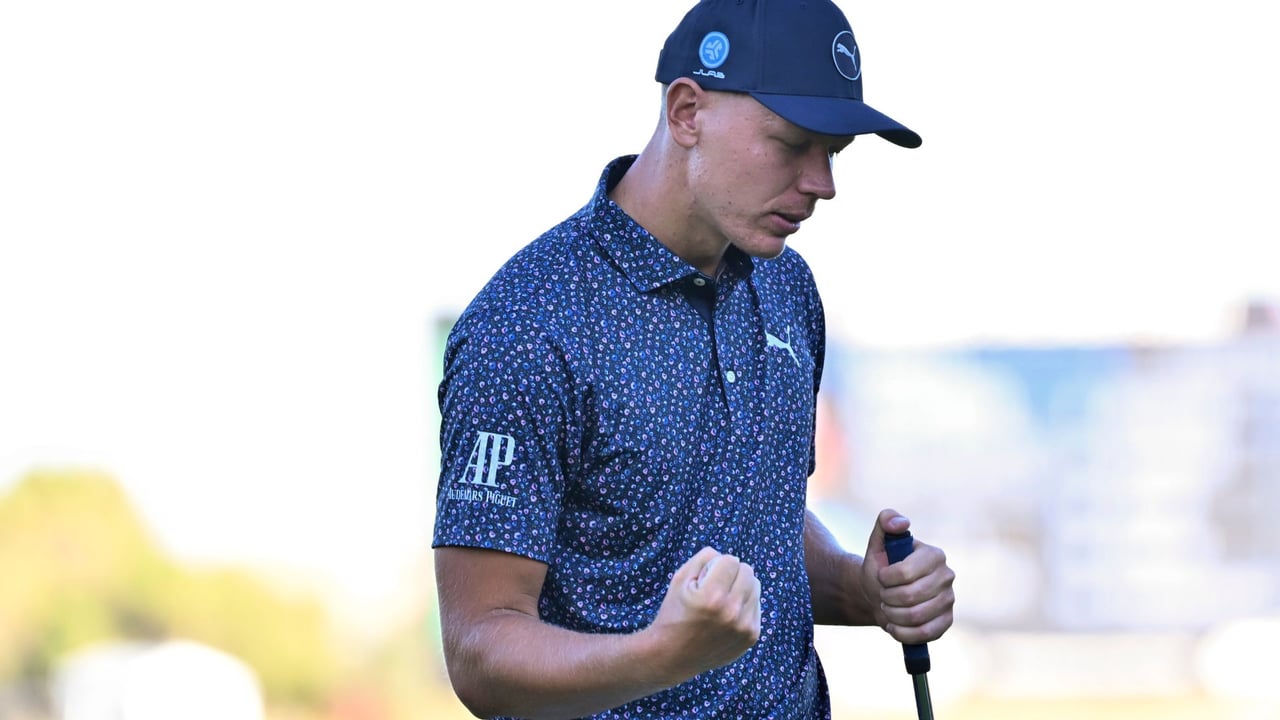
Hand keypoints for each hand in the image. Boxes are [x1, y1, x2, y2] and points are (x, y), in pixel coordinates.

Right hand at [644, 547, 761, 682]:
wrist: (672, 657)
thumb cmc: (673, 614)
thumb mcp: (679, 580)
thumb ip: (702, 559)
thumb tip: (723, 554)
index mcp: (712, 596)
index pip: (731, 560)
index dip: (718, 564)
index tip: (708, 575)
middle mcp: (731, 612)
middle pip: (748, 572)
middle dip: (733, 573)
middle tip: (718, 584)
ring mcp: (744, 627)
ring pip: (756, 588)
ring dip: (741, 588)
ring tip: (723, 599)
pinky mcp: (751, 637)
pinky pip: (756, 607)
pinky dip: (745, 606)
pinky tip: (728, 615)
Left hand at [861, 509, 955, 644]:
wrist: (882, 594)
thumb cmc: (881, 567)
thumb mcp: (878, 543)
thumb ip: (886, 523)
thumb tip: (901, 522)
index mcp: (934, 554)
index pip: (905, 572)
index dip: (886, 579)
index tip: (881, 577)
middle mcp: (947, 576)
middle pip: (910, 597)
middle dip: (887, 598)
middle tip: (882, 595)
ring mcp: (949, 600)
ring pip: (916, 617)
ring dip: (893, 615)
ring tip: (887, 608)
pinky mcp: (947, 621)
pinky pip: (925, 634)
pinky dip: (902, 633)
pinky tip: (894, 625)